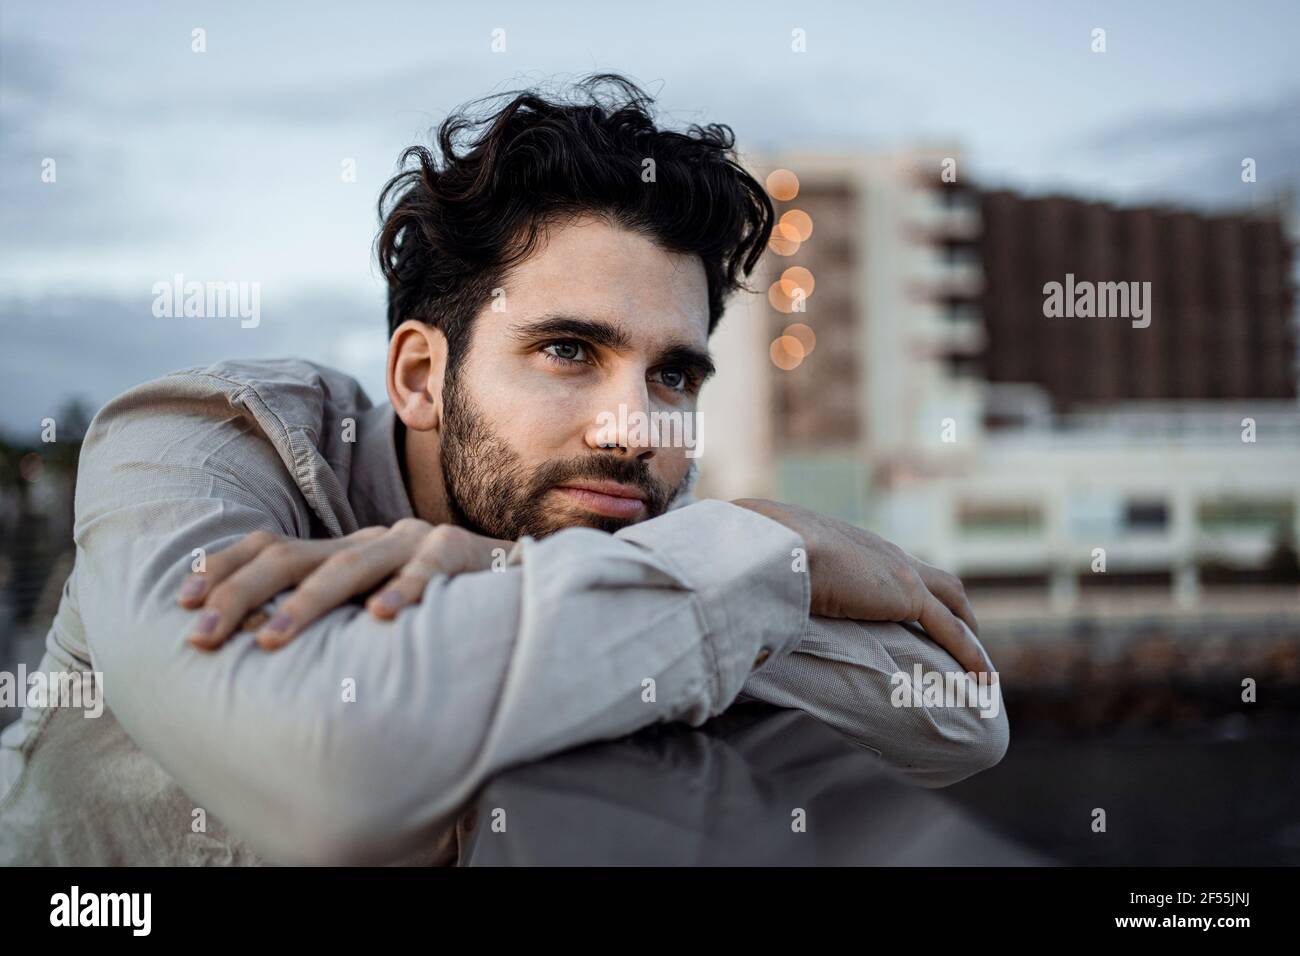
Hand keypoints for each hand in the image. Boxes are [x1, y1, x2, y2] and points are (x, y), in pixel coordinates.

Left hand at [177, 520, 513, 650]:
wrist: (521, 579)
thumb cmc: (440, 604)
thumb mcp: (376, 603)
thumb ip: (334, 614)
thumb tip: (260, 646)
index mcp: (345, 550)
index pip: (270, 547)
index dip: (223, 569)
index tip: (180, 603)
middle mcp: (370, 540)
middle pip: (292, 556)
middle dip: (240, 594)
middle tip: (200, 635)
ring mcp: (413, 543)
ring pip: (350, 567)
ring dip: (306, 604)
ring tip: (271, 641)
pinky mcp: (458, 554)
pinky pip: (428, 571)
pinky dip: (405, 591)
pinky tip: (383, 618)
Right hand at [731, 498, 989, 675]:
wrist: (778, 543)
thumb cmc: (760, 551)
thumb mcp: (765, 563)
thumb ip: (764, 577)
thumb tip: (739, 593)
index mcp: (853, 544)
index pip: (893, 567)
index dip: (909, 593)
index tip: (911, 616)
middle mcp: (883, 553)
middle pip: (936, 579)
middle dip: (953, 609)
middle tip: (961, 640)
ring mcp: (899, 571)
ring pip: (953, 600)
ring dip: (968, 629)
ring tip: (978, 664)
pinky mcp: (906, 594)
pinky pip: (951, 630)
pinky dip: (970, 654)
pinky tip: (983, 680)